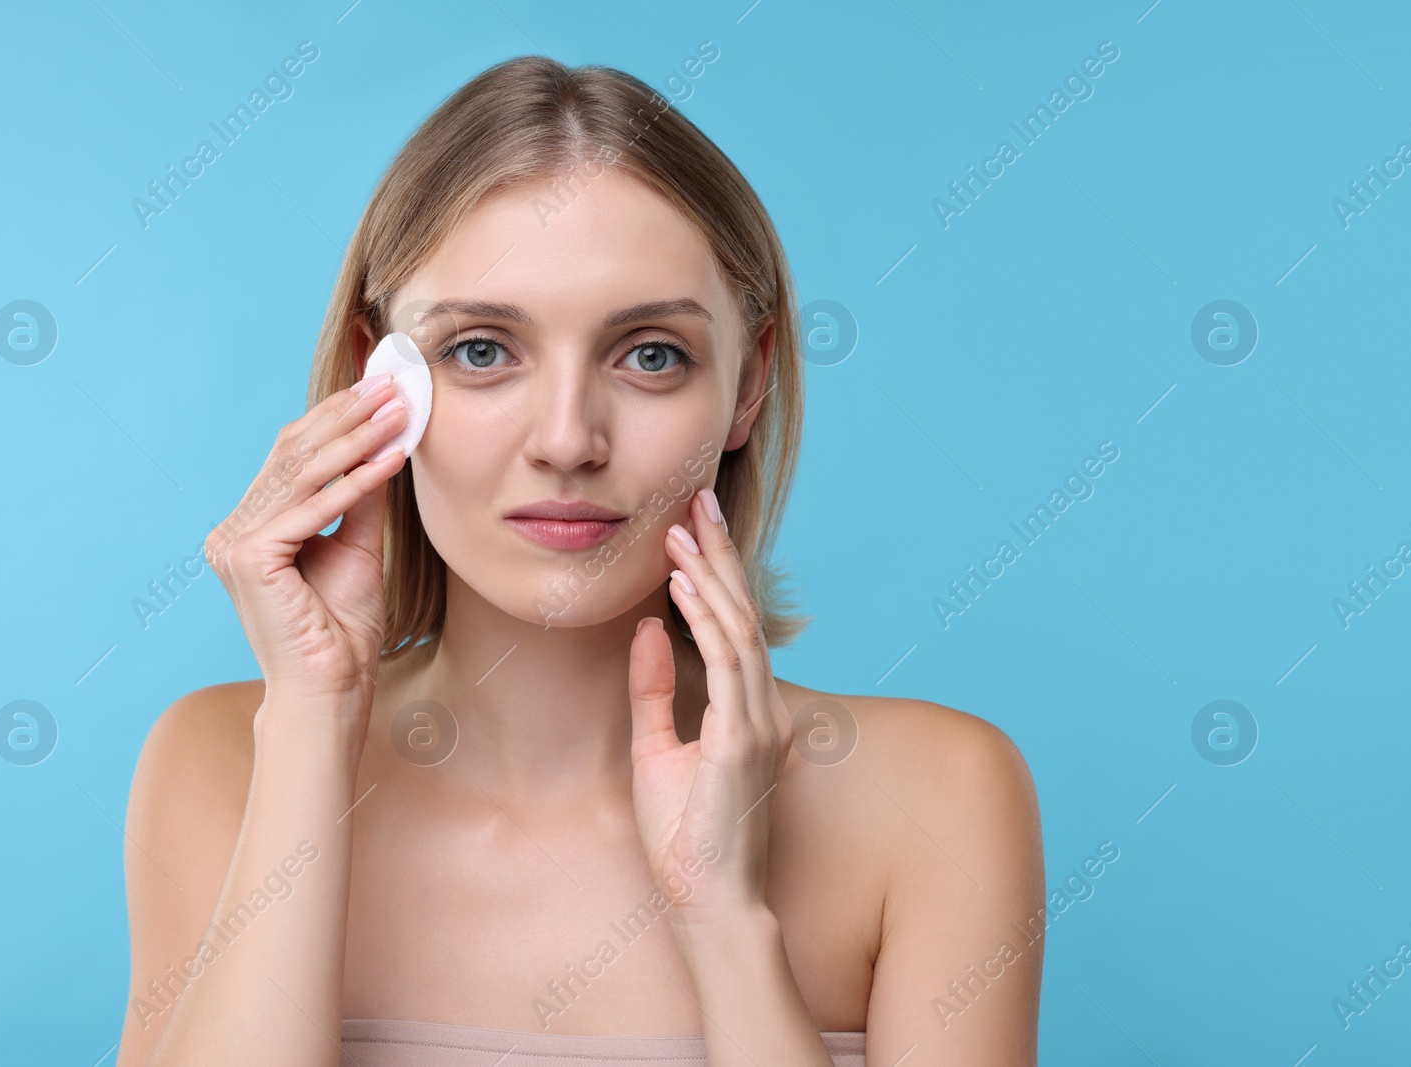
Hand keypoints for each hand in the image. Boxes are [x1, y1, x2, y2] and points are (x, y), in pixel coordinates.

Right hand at [204, 376, 409, 711]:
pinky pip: (313, 508)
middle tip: (393, 384)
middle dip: (348, 416)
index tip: (378, 388)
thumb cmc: (342, 629)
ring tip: (399, 411)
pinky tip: (391, 459)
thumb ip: (358, 495)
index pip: (292, 456)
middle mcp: (234, 531)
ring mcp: (234, 543)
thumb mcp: (357, 546)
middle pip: (295, 455)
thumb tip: (380, 440)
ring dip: (358, 439)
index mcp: (251, 527)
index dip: (335, 417)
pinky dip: (356, 481)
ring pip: (305, 475)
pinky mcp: (249, 557)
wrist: (331, 687)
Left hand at [627, 487, 791, 925]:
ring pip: (739, 629)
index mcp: (747, 712)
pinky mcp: (743, 741)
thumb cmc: (686, 838)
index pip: (733, 627)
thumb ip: (654, 689)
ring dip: (710, 575)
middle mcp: (762, 709)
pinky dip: (705, 620)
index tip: (692, 528)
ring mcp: (758, 723)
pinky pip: (727, 665)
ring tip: (683, 528)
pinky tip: (682, 587)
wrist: (708, 901)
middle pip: (742, 614)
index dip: (715, 575)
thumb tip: (648, 627)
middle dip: (719, 555)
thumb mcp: (656, 750)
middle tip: (697, 500)